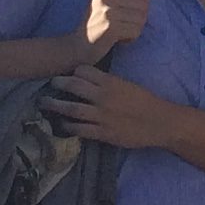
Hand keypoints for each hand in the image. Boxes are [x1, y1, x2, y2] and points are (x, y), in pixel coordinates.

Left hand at [50, 65, 171, 150]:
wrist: (160, 122)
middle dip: (59, 84)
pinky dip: (68, 126)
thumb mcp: (129, 85)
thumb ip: (111, 83)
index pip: (85, 71)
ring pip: (72, 109)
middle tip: (50, 83)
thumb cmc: (147, 102)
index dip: (74, 72)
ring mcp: (102, 116)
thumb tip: (94, 81)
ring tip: (44, 104)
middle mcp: (104, 97)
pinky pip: (80, 129)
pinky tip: (60, 124)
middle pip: (74, 86)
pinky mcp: (103, 133)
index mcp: (112, 83)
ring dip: (55, 106)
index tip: (67, 74)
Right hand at [83, 0, 148, 61]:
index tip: (133, 15)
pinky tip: (119, 40)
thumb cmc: (98, 26)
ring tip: (121, 33)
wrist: (77, 47)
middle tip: (126, 27)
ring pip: (141, 19)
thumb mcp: (108, 4)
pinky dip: (131, 38)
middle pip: (143, 5)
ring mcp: (108, 11)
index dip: (143, 3)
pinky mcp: (110, 27)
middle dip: (140, 19)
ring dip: (135, 30)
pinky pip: (136, 31)